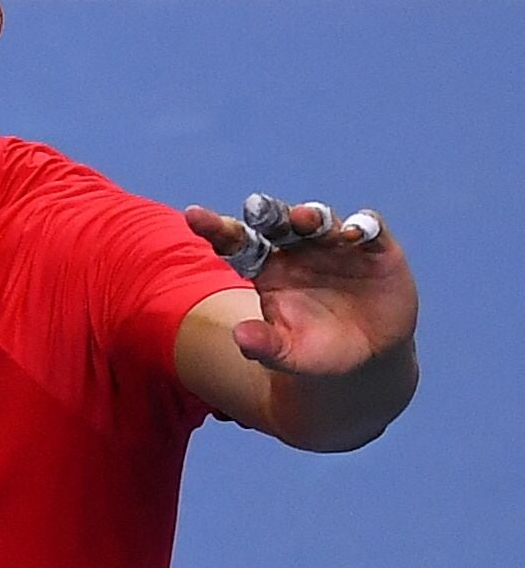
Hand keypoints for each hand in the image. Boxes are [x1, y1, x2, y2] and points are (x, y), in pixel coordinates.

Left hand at [184, 199, 418, 377]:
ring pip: (318, 219)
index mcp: (265, 267)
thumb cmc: (315, 352)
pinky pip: (368, 227)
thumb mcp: (288, 355)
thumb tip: (239, 337)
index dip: (215, 228)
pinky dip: (363, 225)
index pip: (235, 242)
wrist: (367, 359)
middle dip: (265, 212)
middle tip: (255, 207)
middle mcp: (295, 248)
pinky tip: (355, 233)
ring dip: (311, 216)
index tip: (193, 215)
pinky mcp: (374, 247)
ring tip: (305, 219)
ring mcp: (334, 244)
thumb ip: (264, 345)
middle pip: (275, 222)